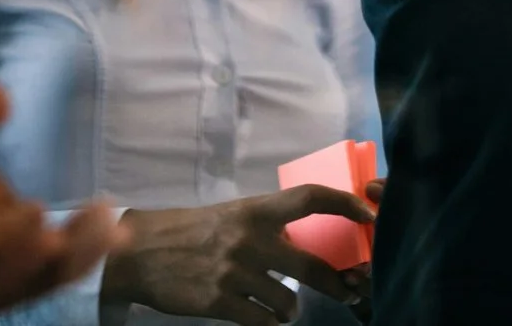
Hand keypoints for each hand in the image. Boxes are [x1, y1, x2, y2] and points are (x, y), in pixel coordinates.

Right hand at [102, 185, 374, 325]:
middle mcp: (249, 238)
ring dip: (290, 309)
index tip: (369, 215)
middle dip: (338, 284)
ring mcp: (235, 271)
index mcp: (254, 210)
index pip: (309, 198)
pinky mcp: (220, 302)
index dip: (345, 204)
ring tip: (279, 306)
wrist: (142, 253)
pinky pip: (264, 321)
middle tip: (350, 292)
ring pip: (289, 301)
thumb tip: (307, 245)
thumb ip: (267, 228)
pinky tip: (261, 317)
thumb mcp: (231, 217)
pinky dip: (269, 323)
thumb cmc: (191, 233)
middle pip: (312, 265)